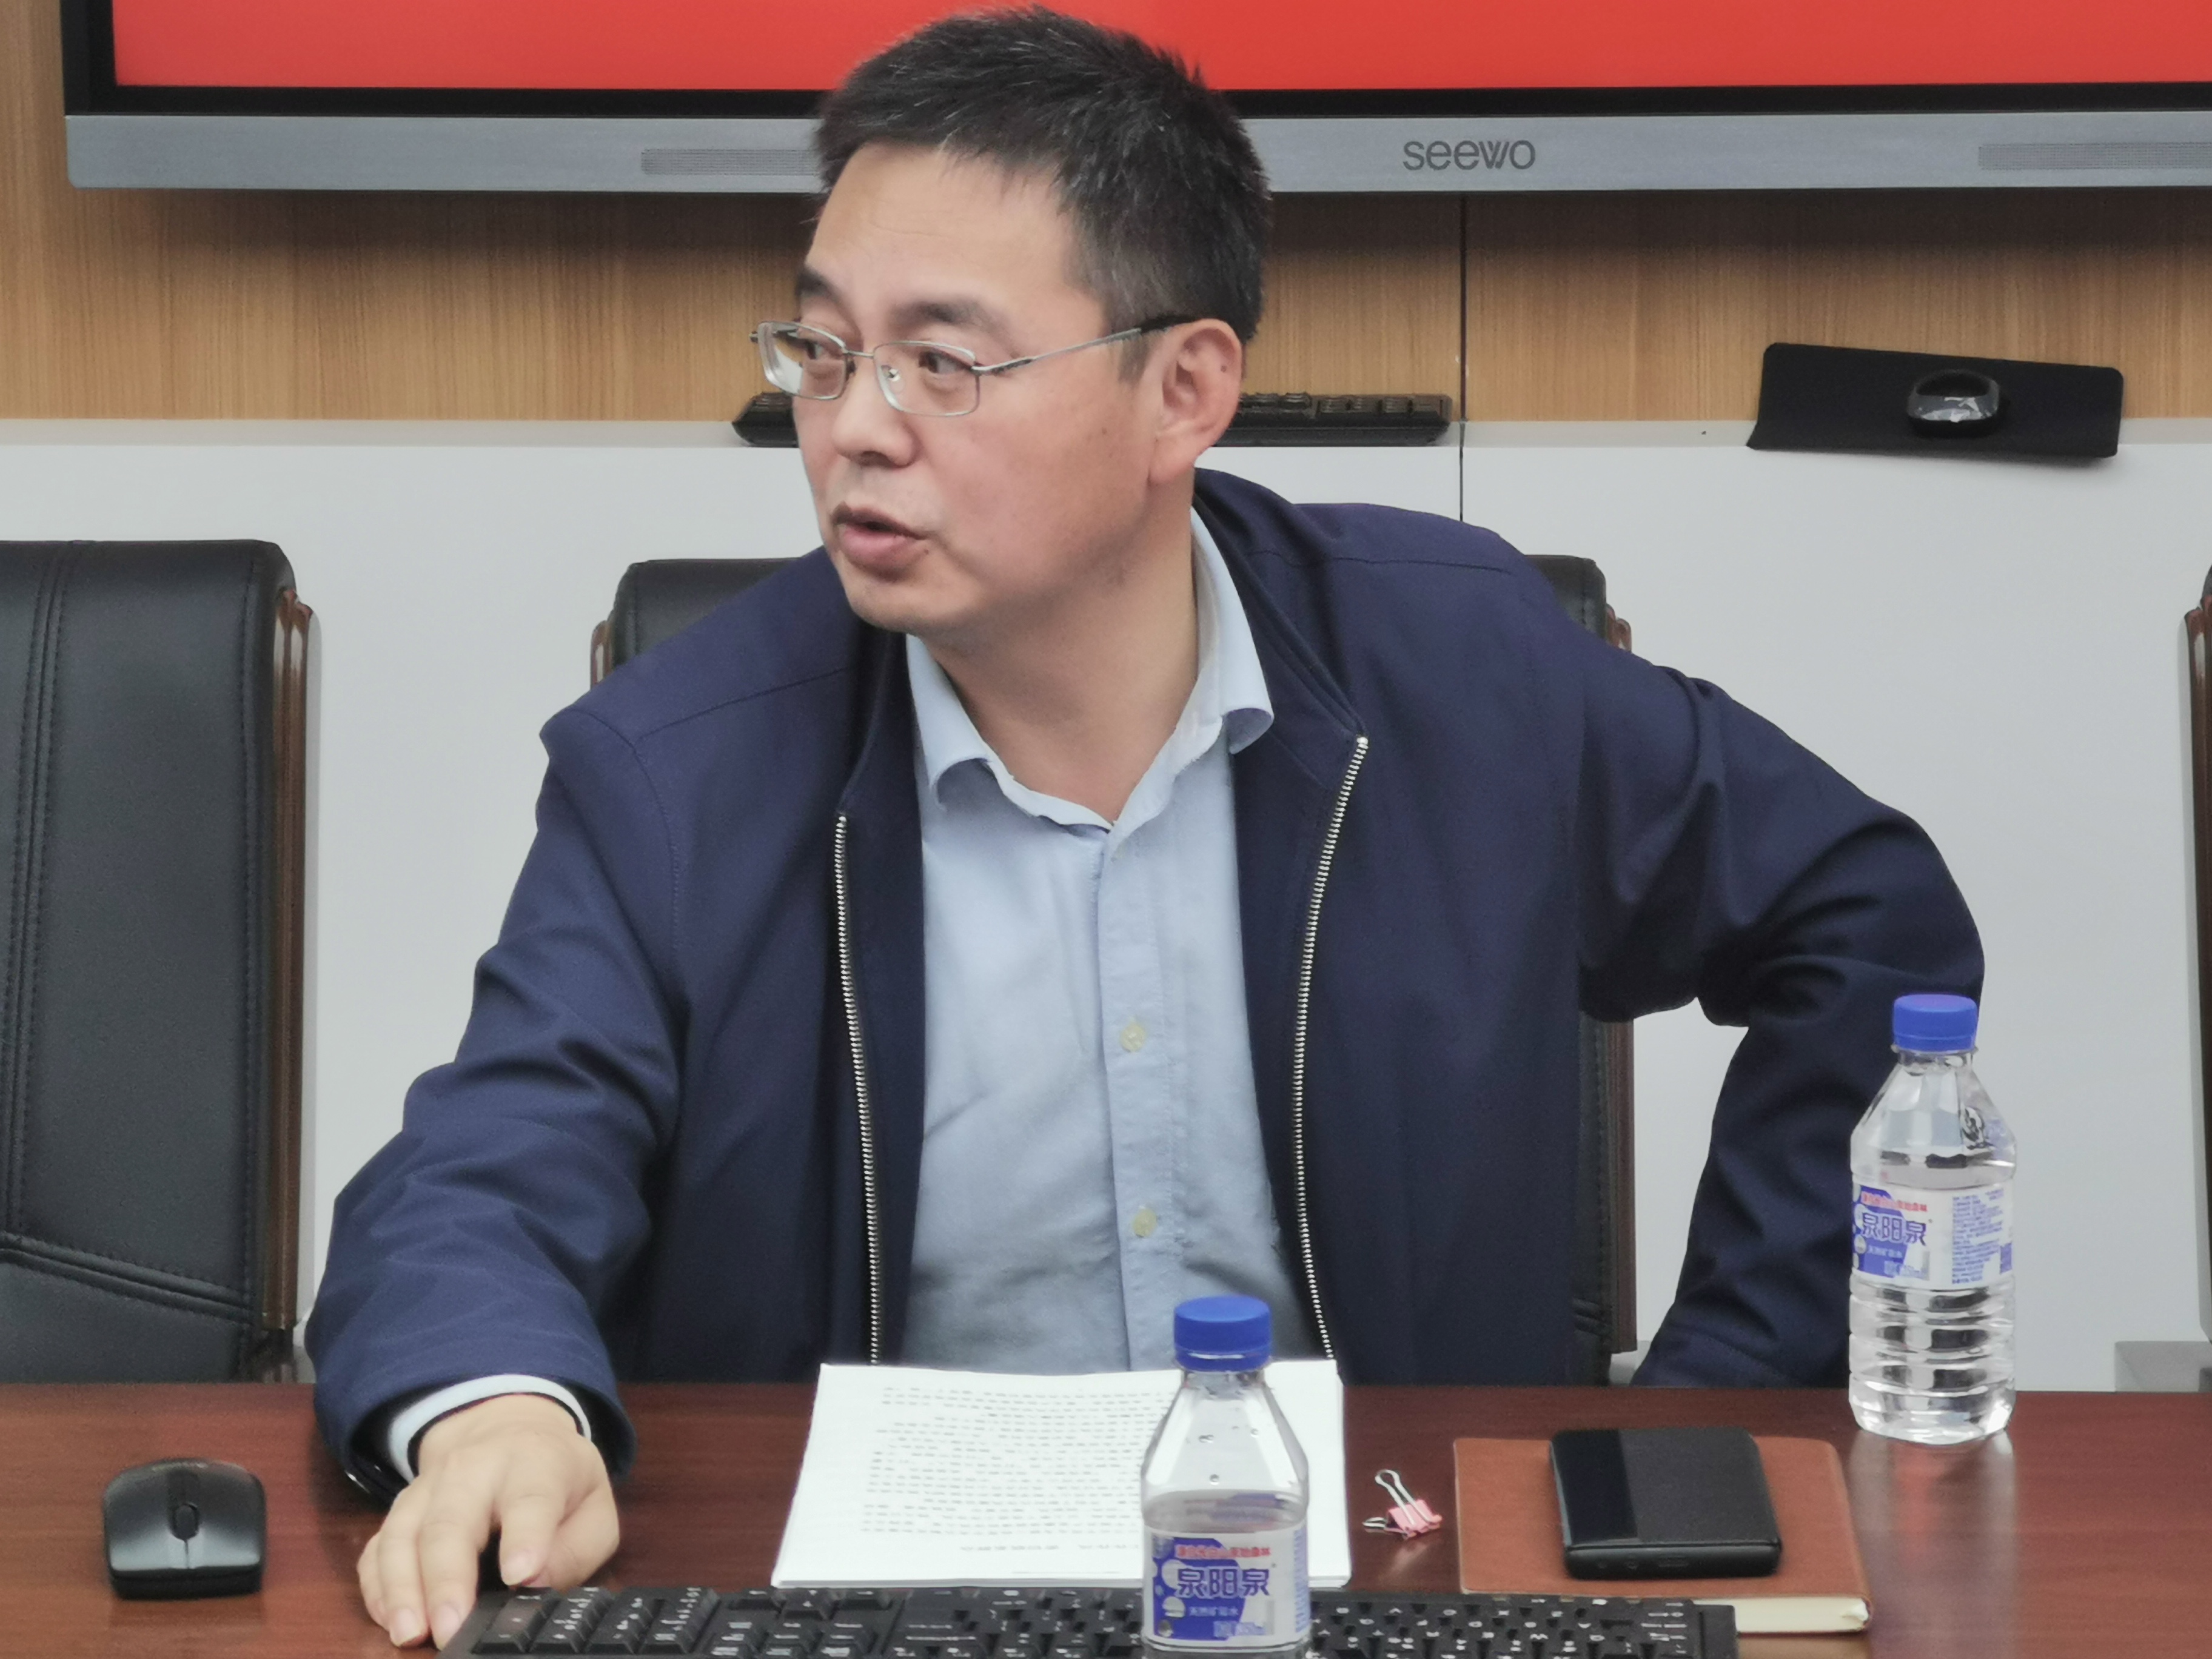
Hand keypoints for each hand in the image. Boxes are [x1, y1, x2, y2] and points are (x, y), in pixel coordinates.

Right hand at [357, 1392, 618, 1648]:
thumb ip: (576, 1547)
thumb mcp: (593, 1506)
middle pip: (451, 1521)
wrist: (509, 1429)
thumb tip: (535, 1582)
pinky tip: (391, 1619)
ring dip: (402, 1588)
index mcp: (533, 1462)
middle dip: (447, 1579)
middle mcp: (472, 1469)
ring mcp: (427, 1489)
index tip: (521, 1575)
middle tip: (451, 1630)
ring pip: (402, 1534)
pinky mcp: (400, 1512)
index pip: (529, 1498)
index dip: (525, 1536)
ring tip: (411, 1633)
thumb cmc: (556, 1479)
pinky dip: (377, 1587)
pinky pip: (376, 1549)